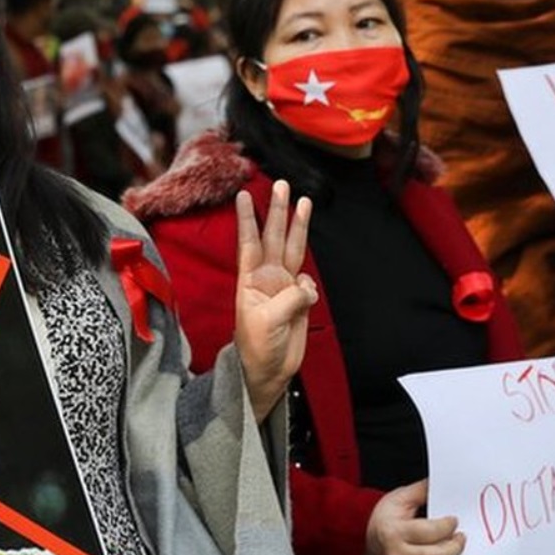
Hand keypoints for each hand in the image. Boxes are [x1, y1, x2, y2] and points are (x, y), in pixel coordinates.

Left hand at [234, 180, 316, 420]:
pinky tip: (306, 297)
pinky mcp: (299, 300)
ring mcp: (283, 287)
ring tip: (303, 201)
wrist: (267, 370)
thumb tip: (306, 286)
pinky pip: (308, 284)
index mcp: (249, 280)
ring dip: (297, 226)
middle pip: (273, 237)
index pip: (248, 242)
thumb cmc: (257, 347)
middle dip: (278, 211)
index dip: (248, 219)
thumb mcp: (267, 322)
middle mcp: (266, 278)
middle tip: (281, 184)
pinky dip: (310, 287)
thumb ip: (289, 299)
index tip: (244, 195)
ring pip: (293, 249)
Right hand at [365, 479, 465, 554]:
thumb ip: (421, 491)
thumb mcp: (398, 498)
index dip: (447, 525)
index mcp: (393, 532)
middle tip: (461, 537)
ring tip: (454, 548)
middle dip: (455, 546)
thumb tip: (441, 483)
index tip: (454, 520)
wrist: (361, 538)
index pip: (430, 532)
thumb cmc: (381, 518)